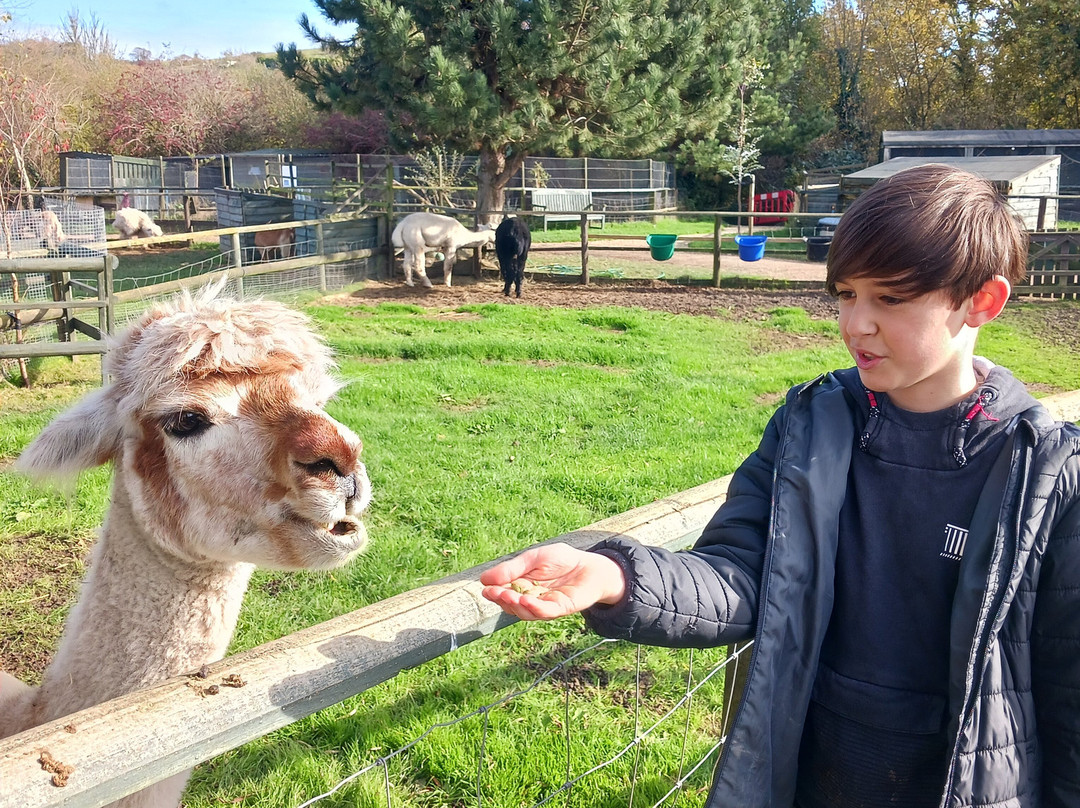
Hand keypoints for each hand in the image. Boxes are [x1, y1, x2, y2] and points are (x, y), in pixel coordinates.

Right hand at [479, 542, 626, 620]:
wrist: (591, 564)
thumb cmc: (562, 560)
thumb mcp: (534, 558)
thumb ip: (512, 568)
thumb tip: (484, 579)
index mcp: (522, 586)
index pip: (503, 593)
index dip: (494, 593)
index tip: (485, 589)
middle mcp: (531, 599)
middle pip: (511, 605)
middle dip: (502, 599)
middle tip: (494, 593)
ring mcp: (545, 606)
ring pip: (525, 612)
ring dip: (514, 605)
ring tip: (508, 595)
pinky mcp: (559, 609)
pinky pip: (544, 612)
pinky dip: (533, 608)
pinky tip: (525, 600)